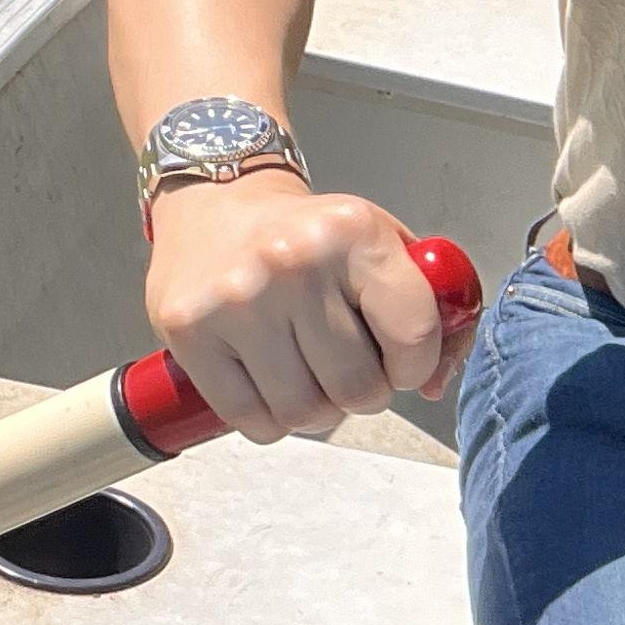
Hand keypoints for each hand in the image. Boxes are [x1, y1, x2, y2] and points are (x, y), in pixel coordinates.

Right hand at [145, 171, 461, 439]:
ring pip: (305, 413)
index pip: (413, 336)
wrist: (218, 204)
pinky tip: (270, 387)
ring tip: (309, 376)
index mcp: (353, 233)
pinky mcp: (189, 330)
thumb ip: (428, 309)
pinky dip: (271, 420)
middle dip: (363, 392)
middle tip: (348, 369)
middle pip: (358, 388)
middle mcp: (293, 262)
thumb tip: (434, 384)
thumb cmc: (308, 236)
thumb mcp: (379, 244)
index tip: (400, 362)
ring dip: (317, 411)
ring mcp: (236, 299)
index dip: (415, 367)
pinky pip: (252, 420)